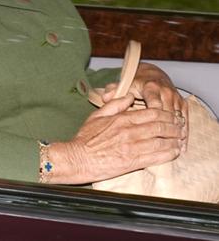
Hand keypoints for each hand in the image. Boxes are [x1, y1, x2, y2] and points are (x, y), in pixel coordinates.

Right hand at [46, 94, 185, 184]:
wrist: (78, 158)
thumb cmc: (85, 138)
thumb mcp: (97, 115)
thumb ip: (114, 105)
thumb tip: (129, 96)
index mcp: (121, 119)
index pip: (151, 113)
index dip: (166, 114)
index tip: (172, 115)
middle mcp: (129, 132)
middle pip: (160, 126)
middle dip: (174, 126)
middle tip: (181, 127)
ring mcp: (132, 148)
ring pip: (161, 141)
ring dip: (174, 140)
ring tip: (180, 139)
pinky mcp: (133, 162)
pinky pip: (156, 157)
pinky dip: (168, 154)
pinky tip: (174, 152)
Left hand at [101, 62, 188, 145]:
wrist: (151, 75)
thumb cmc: (135, 84)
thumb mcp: (122, 85)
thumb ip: (114, 92)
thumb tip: (105, 97)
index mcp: (151, 88)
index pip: (154, 105)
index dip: (153, 121)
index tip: (148, 135)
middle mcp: (165, 91)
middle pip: (168, 114)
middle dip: (166, 131)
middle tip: (161, 147)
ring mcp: (175, 97)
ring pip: (178, 118)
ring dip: (177, 134)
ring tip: (173, 150)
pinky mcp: (182, 103)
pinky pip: (185, 119)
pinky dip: (183, 132)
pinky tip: (181, 145)